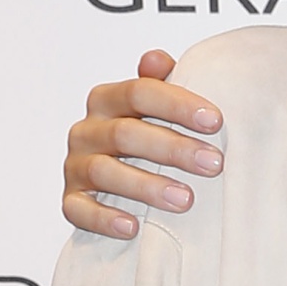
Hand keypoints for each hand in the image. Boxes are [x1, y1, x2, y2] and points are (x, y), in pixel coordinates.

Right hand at [63, 50, 225, 238]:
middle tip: (214, 163)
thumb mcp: (156, 104)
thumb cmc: (146, 131)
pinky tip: (133, 226)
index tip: (216, 122)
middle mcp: (87, 129)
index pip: (141, 92)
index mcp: (108, 99)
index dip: (178, 105)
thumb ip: (161, 81)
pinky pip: (79, 210)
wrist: (116, 174)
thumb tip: (156, 59)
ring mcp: (75, 165)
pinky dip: (105, 218)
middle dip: (174, 148)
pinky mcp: (70, 199)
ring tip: (186, 199)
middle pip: (126, 133)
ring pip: (105, 172)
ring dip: (147, 186)